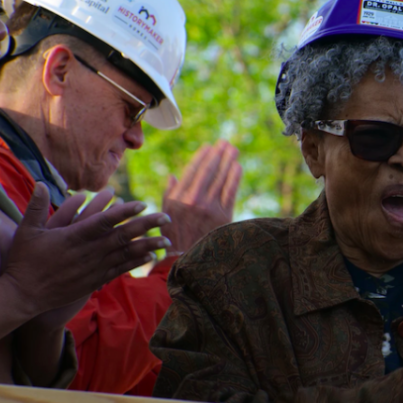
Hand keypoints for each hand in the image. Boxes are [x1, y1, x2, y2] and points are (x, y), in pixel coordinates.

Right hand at [0, 184, 170, 315]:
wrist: (23, 296)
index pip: (103, 221)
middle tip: (166, 217)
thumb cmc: (23, 261)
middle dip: (146, 225)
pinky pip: (119, 270)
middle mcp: (87, 252)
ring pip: (125, 254)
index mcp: (73, 237)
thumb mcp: (26, 232)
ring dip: (148, 245)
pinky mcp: (93, 281)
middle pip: (122, 236)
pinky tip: (149, 256)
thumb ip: (36, 206)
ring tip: (167, 239)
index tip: (141, 204)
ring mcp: (93, 268)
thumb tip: (42, 183)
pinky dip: (135, 262)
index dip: (123, 212)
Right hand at [161, 140, 240, 254]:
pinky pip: (230, 192)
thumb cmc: (174, 237)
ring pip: (221, 179)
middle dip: (218, 155)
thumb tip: (173, 175)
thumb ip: (169, 194)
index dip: (202, 157)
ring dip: (228, 161)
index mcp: (178, 198)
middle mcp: (194, 200)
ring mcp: (210, 208)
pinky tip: (237, 167)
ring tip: (233, 150)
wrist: (187, 259)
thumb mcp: (164, 215)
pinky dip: (234, 178)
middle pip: (209, 171)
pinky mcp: (223, 216)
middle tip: (224, 143)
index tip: (208, 146)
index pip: (192, 171)